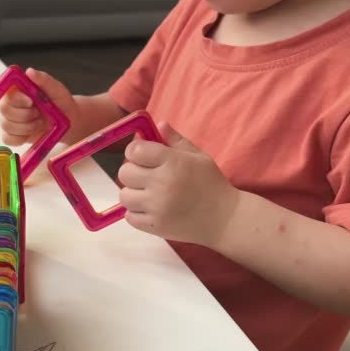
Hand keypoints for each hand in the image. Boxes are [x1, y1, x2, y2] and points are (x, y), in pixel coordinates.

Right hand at [0, 68, 78, 145]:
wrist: (68, 121)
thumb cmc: (61, 102)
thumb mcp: (56, 89)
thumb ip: (44, 79)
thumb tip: (30, 71)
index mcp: (18, 89)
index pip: (7, 91)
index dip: (17, 98)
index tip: (31, 101)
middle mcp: (10, 103)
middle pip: (4, 109)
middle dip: (24, 114)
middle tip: (38, 114)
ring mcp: (9, 119)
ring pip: (6, 125)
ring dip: (26, 127)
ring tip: (38, 123)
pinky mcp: (11, 134)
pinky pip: (7, 139)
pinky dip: (21, 138)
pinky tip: (31, 133)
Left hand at [117, 123, 240, 246]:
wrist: (225, 219)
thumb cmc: (211, 184)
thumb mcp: (198, 157)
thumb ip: (176, 140)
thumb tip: (158, 124)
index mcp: (173, 162)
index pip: (134, 150)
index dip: (135, 151)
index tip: (142, 156)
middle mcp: (161, 183)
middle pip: (124, 173)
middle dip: (132, 171)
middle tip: (146, 176)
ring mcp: (156, 207)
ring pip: (124, 195)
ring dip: (133, 193)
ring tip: (148, 193)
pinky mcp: (154, 226)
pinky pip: (129, 217)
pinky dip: (136, 212)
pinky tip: (150, 208)